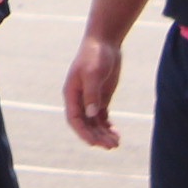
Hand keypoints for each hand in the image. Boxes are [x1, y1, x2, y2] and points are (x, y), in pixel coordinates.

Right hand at [62, 33, 122, 148]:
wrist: (105, 42)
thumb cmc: (95, 55)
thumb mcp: (93, 73)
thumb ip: (91, 93)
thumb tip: (91, 115)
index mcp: (71, 93)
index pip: (74, 119)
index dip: (83, 133)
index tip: (94, 143)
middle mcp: (79, 99)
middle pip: (85, 124)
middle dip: (97, 137)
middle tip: (111, 145)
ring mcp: (90, 99)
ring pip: (94, 123)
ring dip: (103, 134)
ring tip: (116, 143)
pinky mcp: (101, 97)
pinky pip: (102, 117)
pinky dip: (108, 127)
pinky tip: (116, 133)